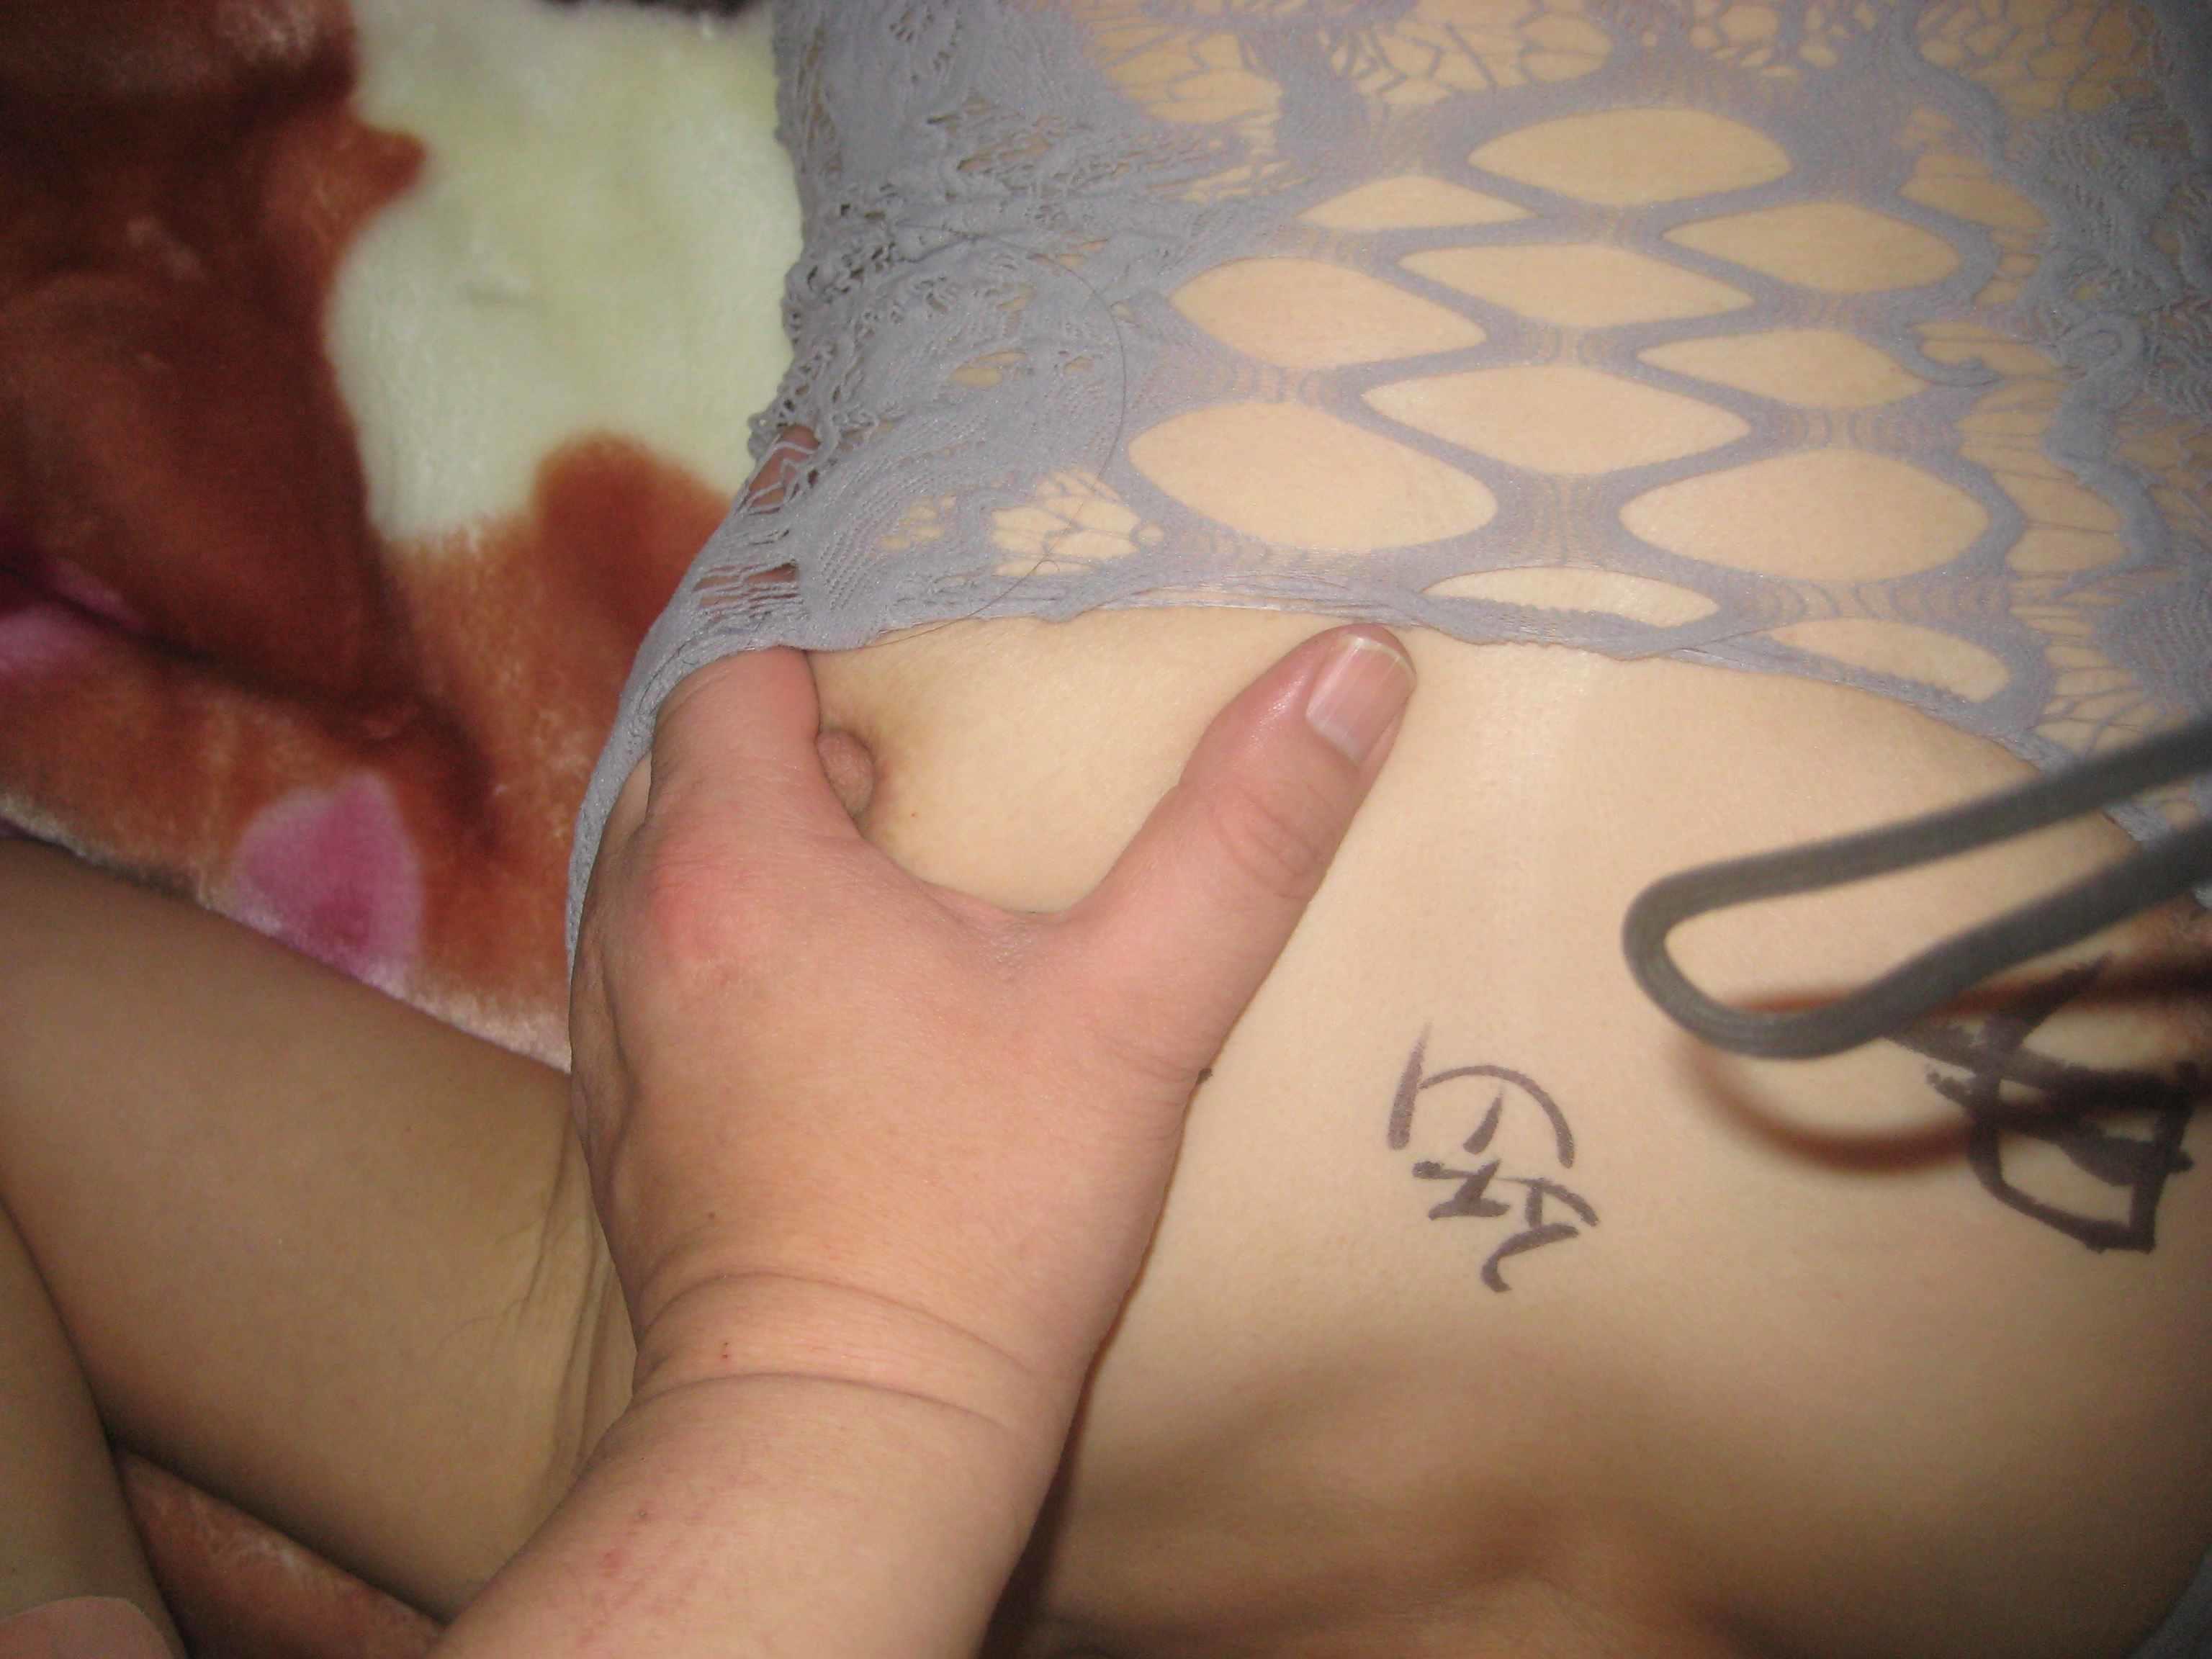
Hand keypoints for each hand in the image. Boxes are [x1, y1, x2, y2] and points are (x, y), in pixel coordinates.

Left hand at [568, 623, 1412, 1453]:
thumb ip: (1245, 833)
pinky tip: (828, 999)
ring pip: (665, 866)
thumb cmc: (981, 1217)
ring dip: (753, 844)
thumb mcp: (1139, 1013)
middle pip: (694, 759)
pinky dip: (723, 944)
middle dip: (796, 740)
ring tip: (882, 869)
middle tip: (927, 762)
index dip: (822, 642)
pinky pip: (656, 968)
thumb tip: (1356, 664)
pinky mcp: (620, 1121)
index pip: (735, 665)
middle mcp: (640, 924)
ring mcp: (613, 1030)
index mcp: (736, 859)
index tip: (925, 660)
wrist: (849, 1431)